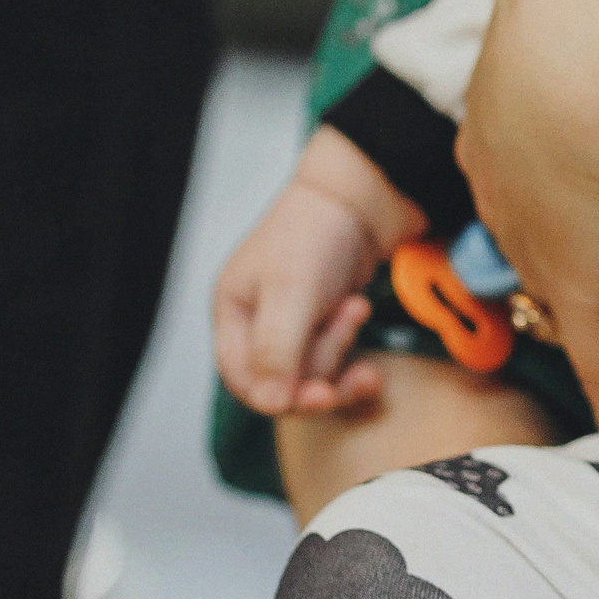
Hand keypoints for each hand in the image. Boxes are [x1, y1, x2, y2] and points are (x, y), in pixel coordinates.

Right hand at [214, 127, 424, 415]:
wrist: (364, 194)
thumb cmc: (317, 230)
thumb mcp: (292, 289)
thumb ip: (277, 347)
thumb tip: (270, 404)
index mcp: (234, 311)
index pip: (243, 379)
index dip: (279, 396)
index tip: (321, 395)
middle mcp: (257, 321)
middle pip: (282, 381)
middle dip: (321, 369)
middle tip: (352, 340)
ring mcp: (292, 322)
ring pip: (311, 372)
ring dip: (340, 350)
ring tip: (358, 307)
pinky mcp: (322, 319)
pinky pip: (333, 357)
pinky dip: (352, 346)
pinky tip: (362, 312)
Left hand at [457, 0, 598, 432]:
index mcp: (505, 85)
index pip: (515, 136)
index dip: (549, 150)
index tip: (584, 159)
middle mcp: (509, 158)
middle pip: (525, 205)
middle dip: (562, 222)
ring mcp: (539, 221)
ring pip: (557, 270)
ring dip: (590, 295)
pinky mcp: (579, 276)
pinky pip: (593, 340)